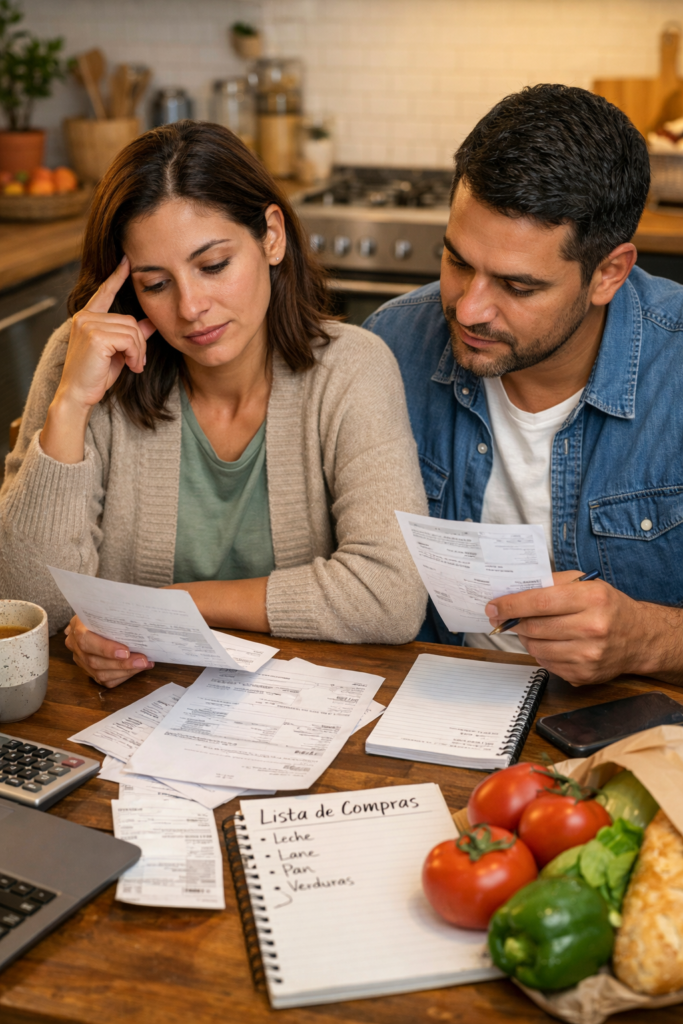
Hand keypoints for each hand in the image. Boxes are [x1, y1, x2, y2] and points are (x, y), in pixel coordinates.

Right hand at [58, 255, 155, 409]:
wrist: (78, 395)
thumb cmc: (96, 376)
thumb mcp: (118, 353)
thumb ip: (132, 335)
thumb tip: (150, 323)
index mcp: (87, 318)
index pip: (104, 292)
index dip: (117, 277)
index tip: (127, 261)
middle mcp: (85, 317)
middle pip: (130, 320)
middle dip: (140, 343)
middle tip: (138, 363)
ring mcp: (88, 324)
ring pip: (132, 330)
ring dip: (139, 351)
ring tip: (135, 366)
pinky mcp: (95, 336)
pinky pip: (129, 340)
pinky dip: (135, 354)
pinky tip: (131, 366)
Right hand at [64, 614, 153, 688]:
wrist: (100, 617)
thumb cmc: (108, 610)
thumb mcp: (110, 605)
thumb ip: (121, 608)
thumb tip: (146, 608)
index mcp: (77, 626)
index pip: (87, 640)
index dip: (105, 648)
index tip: (126, 651)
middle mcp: (75, 645)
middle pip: (94, 661)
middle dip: (121, 663)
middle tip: (142, 660)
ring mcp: (81, 660)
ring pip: (100, 674)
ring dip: (125, 671)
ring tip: (144, 664)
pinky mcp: (90, 672)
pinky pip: (106, 680)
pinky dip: (125, 676)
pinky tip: (139, 668)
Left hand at [485, 571, 649, 684]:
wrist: (639, 637)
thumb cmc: (608, 606)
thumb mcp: (586, 584)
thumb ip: (551, 583)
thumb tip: (514, 590)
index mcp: (592, 598)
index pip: (540, 603)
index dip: (511, 605)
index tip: (493, 606)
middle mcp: (593, 628)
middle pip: (534, 627)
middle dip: (514, 622)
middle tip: (506, 617)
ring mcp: (589, 655)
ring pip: (536, 648)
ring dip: (526, 638)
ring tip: (533, 629)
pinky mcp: (583, 675)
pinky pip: (546, 664)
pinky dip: (540, 653)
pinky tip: (551, 643)